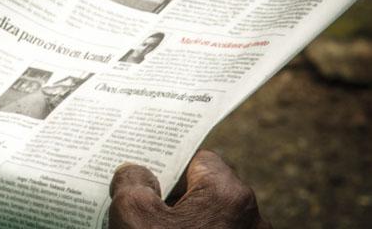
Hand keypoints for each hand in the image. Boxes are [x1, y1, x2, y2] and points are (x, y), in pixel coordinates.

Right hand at [109, 150, 270, 228]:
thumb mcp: (133, 214)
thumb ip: (132, 182)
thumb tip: (136, 174)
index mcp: (229, 195)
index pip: (199, 160)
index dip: (168, 165)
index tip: (144, 176)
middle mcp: (251, 221)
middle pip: (205, 194)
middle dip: (172, 199)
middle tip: (139, 205)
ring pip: (209, 224)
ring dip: (180, 226)